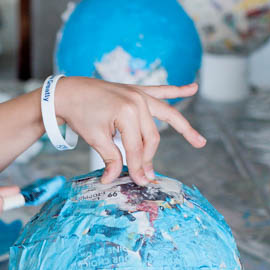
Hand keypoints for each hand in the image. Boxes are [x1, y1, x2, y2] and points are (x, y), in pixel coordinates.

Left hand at [53, 76, 206, 184]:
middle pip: (152, 137)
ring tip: (200, 142)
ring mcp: (139, 94)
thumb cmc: (80, 114)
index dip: (138, 167)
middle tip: (147, 175)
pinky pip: (161, 91)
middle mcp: (138, 101)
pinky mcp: (137, 91)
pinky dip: (177, 90)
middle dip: (149, 158)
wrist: (69, 92)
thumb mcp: (95, 139)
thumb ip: (111, 158)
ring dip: (184, 128)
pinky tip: (192, 87)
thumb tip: (115, 179)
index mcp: (127, 112)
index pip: (137, 147)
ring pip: (167, 115)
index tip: (140, 181)